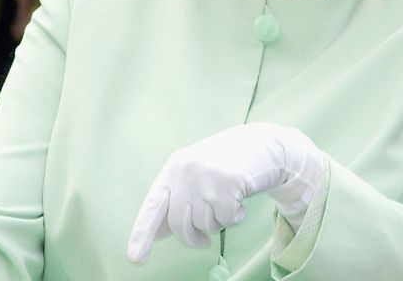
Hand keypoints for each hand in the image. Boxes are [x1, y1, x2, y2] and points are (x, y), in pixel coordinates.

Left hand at [127, 122, 324, 262]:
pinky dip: (236, 216)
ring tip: (229, 201)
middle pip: (180, 224)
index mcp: (174, 168)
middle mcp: (186, 171)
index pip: (153, 206)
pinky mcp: (229, 182)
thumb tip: (158, 234)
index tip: (136, 259)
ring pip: (206, 224)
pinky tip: (241, 199)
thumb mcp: (198, 175)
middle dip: (192, 238)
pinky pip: (227, 220)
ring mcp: (207, 176)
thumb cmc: (230, 162)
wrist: (266, 143)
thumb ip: (178, 200)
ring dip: (219, 222)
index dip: (142, 234)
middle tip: (203, 242)